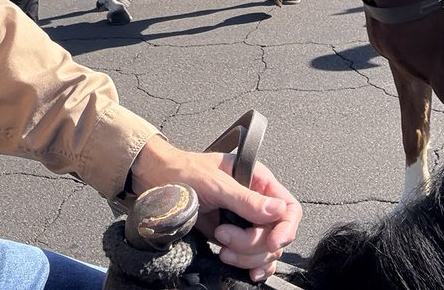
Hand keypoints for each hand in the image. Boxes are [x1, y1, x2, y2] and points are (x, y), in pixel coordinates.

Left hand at [130, 135, 300, 282]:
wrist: (155, 181)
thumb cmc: (183, 172)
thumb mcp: (214, 183)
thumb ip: (246, 199)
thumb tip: (278, 211)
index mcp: (258, 181)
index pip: (289, 207)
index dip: (285, 227)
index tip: (272, 241)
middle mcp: (256, 202)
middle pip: (276, 235)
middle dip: (253, 243)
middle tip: (223, 236)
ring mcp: (245, 222)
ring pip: (265, 251)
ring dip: (247, 256)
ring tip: (221, 247)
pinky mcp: (233, 238)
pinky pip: (255, 258)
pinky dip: (253, 266)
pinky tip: (246, 271)